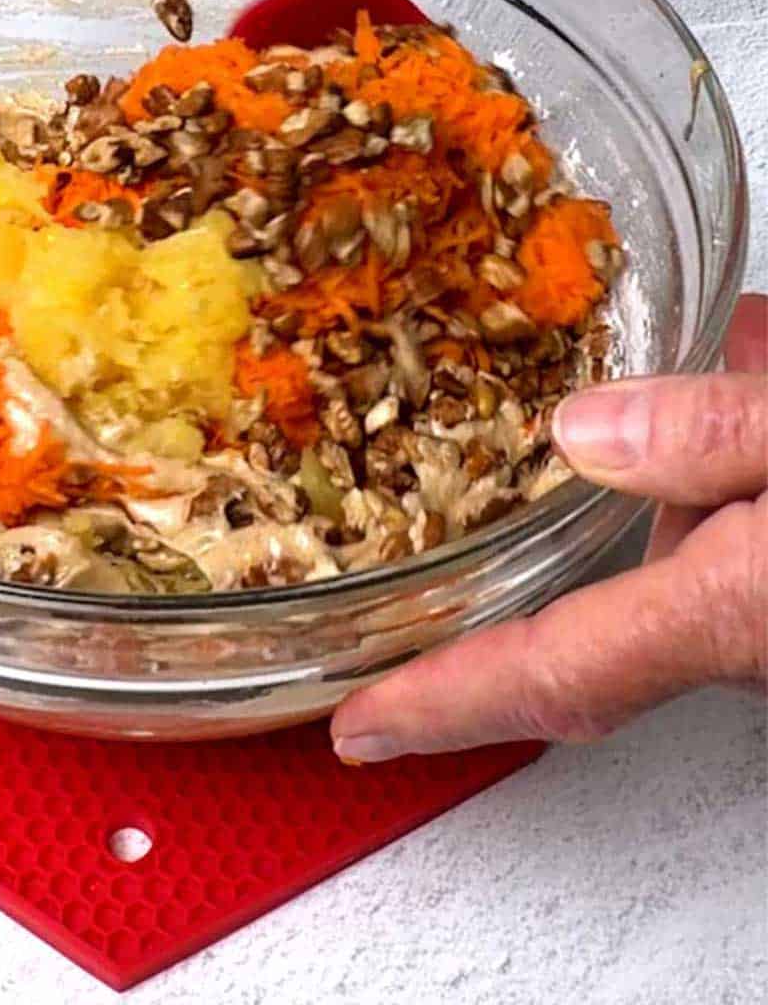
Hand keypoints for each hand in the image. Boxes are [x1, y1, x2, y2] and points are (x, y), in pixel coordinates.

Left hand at [332, 294, 766, 762]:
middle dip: (535, 548)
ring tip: (597, 392)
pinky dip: (721, 444)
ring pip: (684, 547)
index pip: (553, 673)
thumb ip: (717, 432)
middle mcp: (755, 632)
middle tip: (446, 500)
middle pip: (605, 608)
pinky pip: (745, 515)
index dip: (443, 703)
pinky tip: (733, 359)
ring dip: (644, 465)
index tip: (357, 727)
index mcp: (731, 608)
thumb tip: (585, 433)